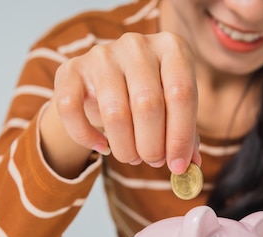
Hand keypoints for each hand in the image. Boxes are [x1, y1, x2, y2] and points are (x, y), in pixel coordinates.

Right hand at [40, 32, 200, 176]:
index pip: (181, 94)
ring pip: (114, 113)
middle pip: (148, 105)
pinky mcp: (71, 69)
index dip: (180, 136)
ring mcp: (102, 55)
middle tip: (152, 162)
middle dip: (152, 145)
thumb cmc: (147, 93)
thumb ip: (184, 133)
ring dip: (125, 148)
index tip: (177, 165)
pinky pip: (73, 110)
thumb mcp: (171, 106)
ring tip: (131, 157)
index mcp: (171, 48)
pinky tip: (102, 147)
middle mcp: (137, 45)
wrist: (103, 78)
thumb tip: (191, 166)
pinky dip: (87, 137)